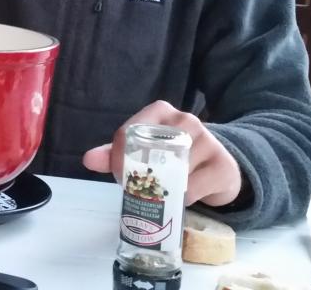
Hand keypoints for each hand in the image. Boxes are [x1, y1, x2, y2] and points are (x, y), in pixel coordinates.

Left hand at [81, 100, 242, 206]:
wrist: (218, 168)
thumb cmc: (174, 156)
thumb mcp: (144, 151)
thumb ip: (115, 154)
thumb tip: (87, 159)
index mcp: (161, 111)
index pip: (130, 131)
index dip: (119, 156)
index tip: (119, 175)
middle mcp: (186, 121)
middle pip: (152, 150)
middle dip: (140, 174)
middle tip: (139, 188)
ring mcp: (208, 141)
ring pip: (174, 172)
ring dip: (163, 189)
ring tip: (162, 193)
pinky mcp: (223, 166)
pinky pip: (193, 188)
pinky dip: (182, 198)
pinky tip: (181, 197)